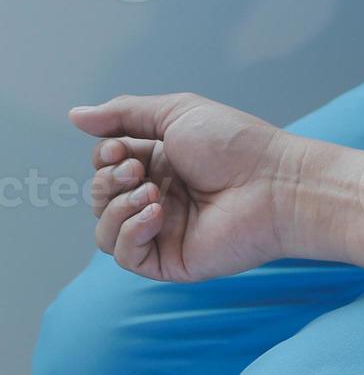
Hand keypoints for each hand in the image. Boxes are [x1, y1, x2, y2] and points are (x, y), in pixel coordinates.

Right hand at [71, 94, 295, 282]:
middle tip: (138, 171)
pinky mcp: (173, 261)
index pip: (107, 167)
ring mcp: (167, 232)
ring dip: (116, 207)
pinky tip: (156, 214)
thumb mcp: (176, 114)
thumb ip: (124, 113)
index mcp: (161, 164)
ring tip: (154, 193)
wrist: (276, 184)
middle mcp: (161, 198)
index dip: (103, 158)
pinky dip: (129, 233)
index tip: (119, 148)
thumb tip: (75, 116)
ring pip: (105, 231)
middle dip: (108, 181)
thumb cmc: (238, 145)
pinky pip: (126, 256)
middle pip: (101, 198)